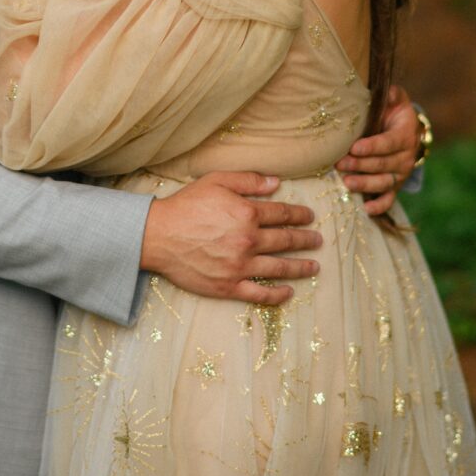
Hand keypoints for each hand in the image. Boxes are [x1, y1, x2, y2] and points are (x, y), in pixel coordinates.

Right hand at [139, 171, 322, 305]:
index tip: (310, 217)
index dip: (300, 215)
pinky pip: (259, 293)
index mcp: (247, 214)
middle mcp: (248, 241)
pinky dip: (277, 294)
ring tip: (314, 266)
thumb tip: (276, 182)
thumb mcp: (216, 181)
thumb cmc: (184, 206)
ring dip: (301, 267)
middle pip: (286, 241)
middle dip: (306, 240)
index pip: (283, 214)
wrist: (157, 236)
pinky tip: (288, 292)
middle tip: (318, 241)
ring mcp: (240, 266)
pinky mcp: (229, 286)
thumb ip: (248, 181)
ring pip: (280, 268)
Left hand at [337, 83, 418, 217]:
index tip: (354, 147)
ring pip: (384, 183)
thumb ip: (393, 94)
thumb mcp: (396, 100)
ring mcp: (401, 174)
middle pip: (383, 165)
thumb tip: (387, 92)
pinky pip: (390, 199)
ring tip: (346, 183)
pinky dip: (379, 206)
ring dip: (365, 184)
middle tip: (340, 163)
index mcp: (405, 135)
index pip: (389, 143)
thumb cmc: (394, 113)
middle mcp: (406, 157)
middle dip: (360, 165)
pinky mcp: (395, 186)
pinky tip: (366, 209)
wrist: (407, 131)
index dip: (373, 146)